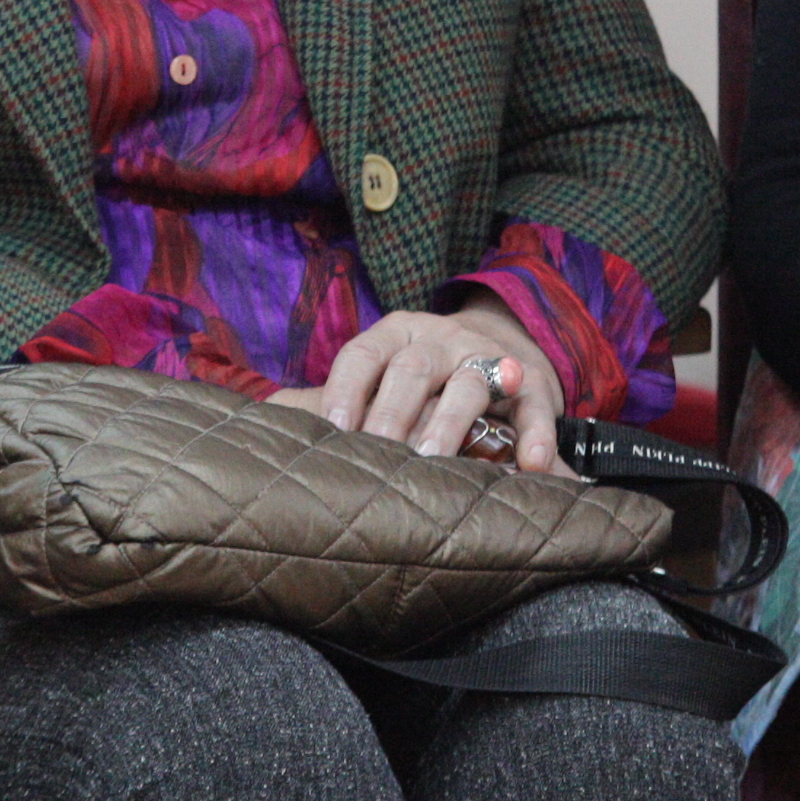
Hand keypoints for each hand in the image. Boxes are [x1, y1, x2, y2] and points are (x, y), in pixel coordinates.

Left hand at [316, 297, 568, 473]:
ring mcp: (487, 358)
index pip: (363, 354)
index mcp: (395, 335)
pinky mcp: (530, 384)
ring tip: (436, 460)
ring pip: (470, 383)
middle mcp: (440, 340)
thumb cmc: (417, 382)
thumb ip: (325, 400)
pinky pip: (535, 406)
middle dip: (395, 411)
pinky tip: (532, 465)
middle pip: (414, 368)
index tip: (334, 429)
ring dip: (452, 421)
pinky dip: (537, 434)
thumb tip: (263, 416)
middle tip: (381, 454)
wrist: (495, 352)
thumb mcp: (375, 377)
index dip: (346, 389)